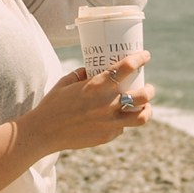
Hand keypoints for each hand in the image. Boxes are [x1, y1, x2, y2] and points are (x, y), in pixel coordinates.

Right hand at [23, 55, 151, 156]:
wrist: (44, 132)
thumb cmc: (53, 104)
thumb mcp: (66, 82)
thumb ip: (82, 74)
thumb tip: (91, 70)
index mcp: (97, 85)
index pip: (127, 67)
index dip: (140, 58)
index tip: (145, 56)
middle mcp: (108, 103)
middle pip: (143, 95)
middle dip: (150, 89)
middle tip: (148, 87)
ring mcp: (109, 122)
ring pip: (141, 117)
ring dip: (147, 109)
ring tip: (146, 106)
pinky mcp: (107, 136)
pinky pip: (122, 128)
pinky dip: (122, 122)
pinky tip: (118, 119)